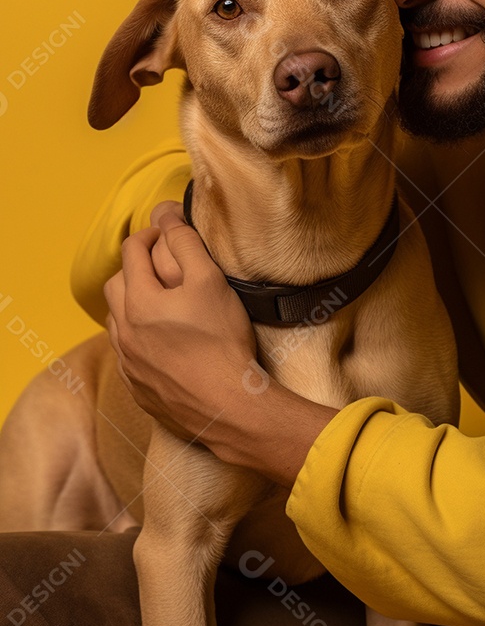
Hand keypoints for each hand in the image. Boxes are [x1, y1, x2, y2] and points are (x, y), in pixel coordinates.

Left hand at [103, 201, 336, 484]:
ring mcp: (129, 364)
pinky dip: (140, 341)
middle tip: (162, 265)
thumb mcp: (211, 281)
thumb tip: (168, 218)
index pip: (132, 251)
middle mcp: (124, 332)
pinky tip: (165, 344)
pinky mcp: (139, 390)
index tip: (170, 234)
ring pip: (117, 323)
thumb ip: (186, 244)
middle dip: (134, 268)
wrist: (230, 407)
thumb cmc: (222, 342)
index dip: (151, 235)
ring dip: (133, 306)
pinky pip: (129, 356)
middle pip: (115, 286)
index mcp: (138, 302)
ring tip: (163, 304)